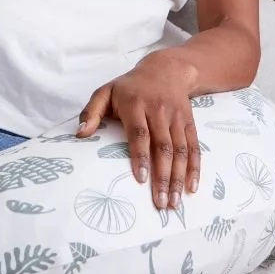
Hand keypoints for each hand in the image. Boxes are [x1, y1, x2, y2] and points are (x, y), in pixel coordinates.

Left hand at [76, 55, 200, 210]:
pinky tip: (192, 187)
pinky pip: (193, 147)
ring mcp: (176, 117)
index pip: (139, 133)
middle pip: (162, 146)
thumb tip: (80, 134)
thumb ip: (91, 112)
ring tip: (174, 202)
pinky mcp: (189, 122)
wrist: (165, 70)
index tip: (141, 179)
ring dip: (178, 177)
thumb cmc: (129, 87)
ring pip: (179, 150)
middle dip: (163, 176)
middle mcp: (158, 111)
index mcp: (135, 104)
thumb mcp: (105, 92)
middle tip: (161, 203)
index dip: (141, 156)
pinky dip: (194, 168)